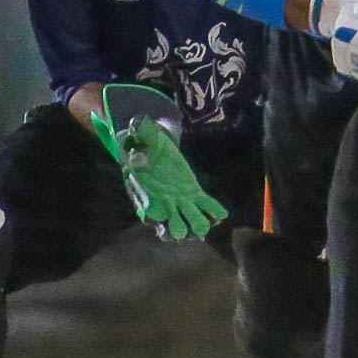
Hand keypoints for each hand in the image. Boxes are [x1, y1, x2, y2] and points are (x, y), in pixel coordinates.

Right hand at [92, 92, 227, 239]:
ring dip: (197, 224)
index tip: (159, 215)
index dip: (152, 214)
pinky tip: (221, 214)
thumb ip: (139, 134)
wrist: (153, 145)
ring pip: (189, 220)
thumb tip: (136, 124)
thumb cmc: (142, 142)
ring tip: (205, 226)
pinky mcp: (193, 193)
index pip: (147, 210)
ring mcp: (179, 200)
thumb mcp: (140, 136)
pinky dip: (213, 210)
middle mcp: (162, 202)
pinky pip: (205, 205)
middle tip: (182, 233)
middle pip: (168, 225)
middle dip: (176, 229)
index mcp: (143, 193)